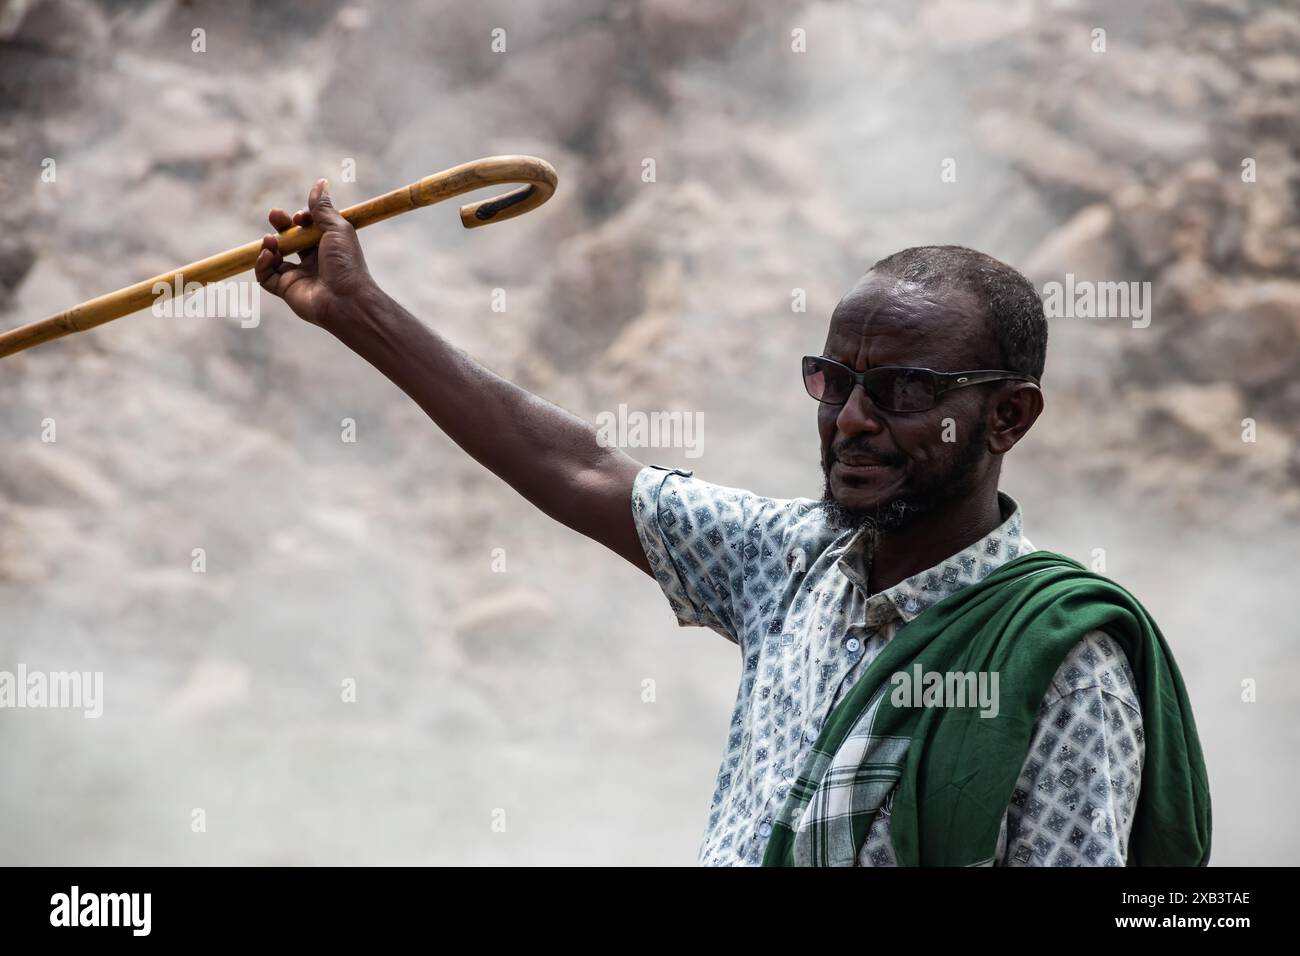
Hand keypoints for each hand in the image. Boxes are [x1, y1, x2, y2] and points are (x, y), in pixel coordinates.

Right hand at [255, 178, 378, 329]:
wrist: (347, 299)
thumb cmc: (346, 263)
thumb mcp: (337, 228)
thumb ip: (323, 208)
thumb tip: (321, 182)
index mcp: (327, 246)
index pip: (307, 227)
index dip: (301, 218)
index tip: (301, 217)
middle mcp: (313, 261)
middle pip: (289, 239)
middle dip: (280, 225)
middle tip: (275, 215)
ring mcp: (299, 276)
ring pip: (274, 256)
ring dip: (268, 244)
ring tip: (270, 241)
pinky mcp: (287, 290)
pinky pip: (266, 276)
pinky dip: (262, 264)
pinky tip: (269, 255)